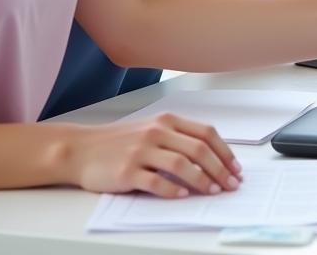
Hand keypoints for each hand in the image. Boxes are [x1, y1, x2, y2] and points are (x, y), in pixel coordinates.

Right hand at [66, 114, 241, 197]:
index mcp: (167, 120)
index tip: (235, 168)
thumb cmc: (120, 141)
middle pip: (198, 149)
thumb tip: (211, 158)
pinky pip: (156, 182)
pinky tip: (183, 197)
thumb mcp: (152, 129)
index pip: (206, 133)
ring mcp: (141, 151)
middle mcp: (157, 132)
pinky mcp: (127, 171)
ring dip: (201, 180)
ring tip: (212, 192)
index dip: (225, 152)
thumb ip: (178, 138)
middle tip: (230, 184)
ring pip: (181, 165)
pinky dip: (173, 190)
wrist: (81, 149)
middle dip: (220, 169)